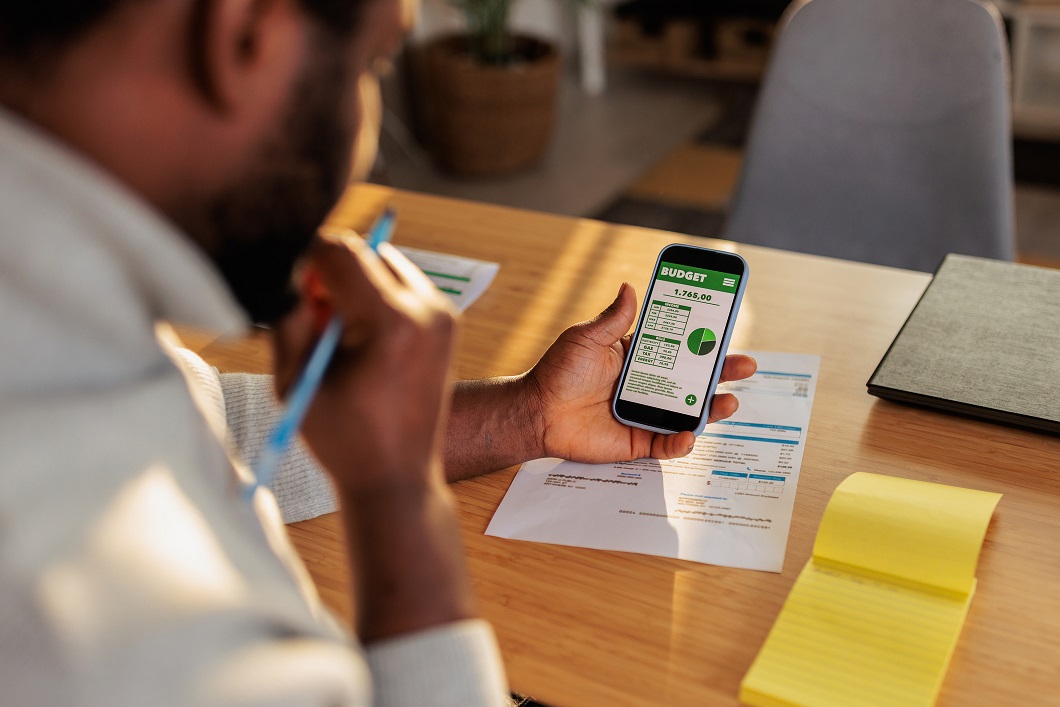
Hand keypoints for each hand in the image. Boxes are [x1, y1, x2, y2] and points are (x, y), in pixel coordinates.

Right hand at [273, 235, 476, 642]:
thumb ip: (288, 317)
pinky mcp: (449, 323)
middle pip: (366, 251)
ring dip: (358, 285)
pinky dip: (380, 298)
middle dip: (333, 274)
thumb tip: (290, 275)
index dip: (306, 264)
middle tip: (317, 322)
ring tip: (343, 337)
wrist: (397, 477)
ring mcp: (444, 315)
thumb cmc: (343, 438)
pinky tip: (366, 342)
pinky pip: (405, 285)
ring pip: (386, 263)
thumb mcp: (295, 379)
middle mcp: (426, 310)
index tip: (295, 297)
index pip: (340, 251)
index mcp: (389, 322)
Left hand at [525, 283, 756, 462]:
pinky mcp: (637, 441)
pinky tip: (689, 434)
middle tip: (745, 366)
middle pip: (692, 381)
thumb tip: (631, 287)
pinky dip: (680, 443)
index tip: (725, 329)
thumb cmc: (557, 373)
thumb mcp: (586, 338)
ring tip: (729, 402)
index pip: (679, 348)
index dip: (703, 341)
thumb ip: (614, 319)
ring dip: (711, 409)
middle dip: (721, 374)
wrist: (536, 412)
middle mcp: (646, 386)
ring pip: (687, 414)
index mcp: (637, 358)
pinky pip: (666, 445)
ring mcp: (644, 415)